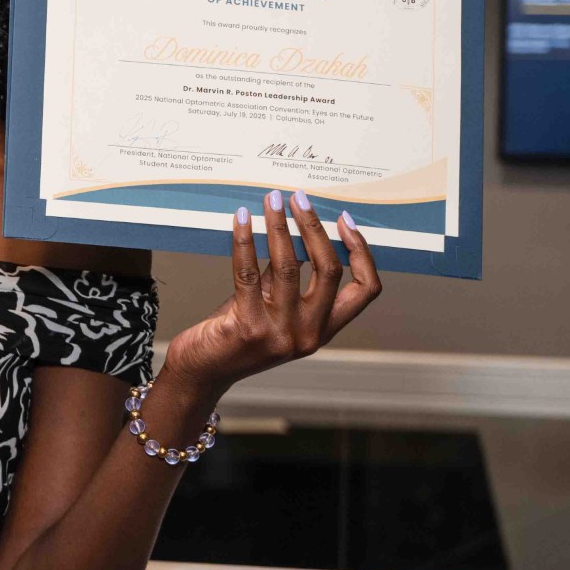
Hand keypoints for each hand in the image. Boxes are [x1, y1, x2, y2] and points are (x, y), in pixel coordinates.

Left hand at [160, 189, 381, 397]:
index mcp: (324, 329)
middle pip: (329, 269)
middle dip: (314, 227)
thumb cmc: (237, 333)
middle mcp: (309, 334)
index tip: (344, 220)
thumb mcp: (274, 306)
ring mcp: (280, 334)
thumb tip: (298, 227)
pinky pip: (248, 272)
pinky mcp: (248, 328)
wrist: (202, 371)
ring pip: (289, 266)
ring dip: (279, 225)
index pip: (366, 290)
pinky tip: (241, 219)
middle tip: (299, 198)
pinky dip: (245, 240)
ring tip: (271, 201)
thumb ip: (290, 277)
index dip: (362, 251)